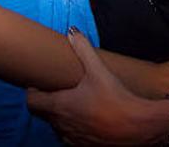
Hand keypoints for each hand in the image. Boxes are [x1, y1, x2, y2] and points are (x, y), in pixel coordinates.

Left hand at [28, 28, 168, 144]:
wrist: (137, 127)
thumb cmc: (115, 100)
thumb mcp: (98, 70)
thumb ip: (83, 49)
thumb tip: (72, 32)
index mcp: (59, 106)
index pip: (31, 102)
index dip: (33, 92)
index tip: (40, 85)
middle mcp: (61, 125)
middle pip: (43, 114)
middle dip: (48, 102)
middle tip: (59, 90)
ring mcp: (71, 138)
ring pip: (57, 126)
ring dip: (61, 116)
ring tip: (75, 104)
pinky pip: (71, 137)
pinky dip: (74, 128)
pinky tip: (88, 119)